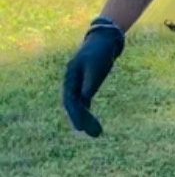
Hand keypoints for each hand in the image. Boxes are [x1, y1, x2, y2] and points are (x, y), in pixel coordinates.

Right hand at [63, 21, 124, 136]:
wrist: (103, 42)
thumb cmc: (99, 52)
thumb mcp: (95, 66)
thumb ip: (90, 82)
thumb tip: (84, 98)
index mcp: (71, 77)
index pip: (70, 100)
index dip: (76, 115)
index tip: (80, 128)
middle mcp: (71, 83)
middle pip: (73, 106)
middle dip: (82, 121)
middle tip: (95, 135)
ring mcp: (77, 85)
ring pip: (79, 106)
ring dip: (86, 120)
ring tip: (97, 134)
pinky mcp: (85, 87)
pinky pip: (84, 104)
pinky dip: (87, 114)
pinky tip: (92, 125)